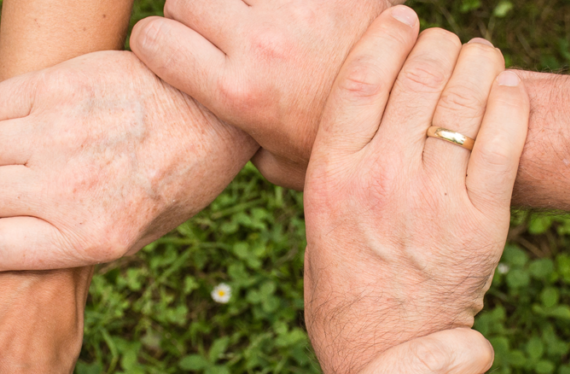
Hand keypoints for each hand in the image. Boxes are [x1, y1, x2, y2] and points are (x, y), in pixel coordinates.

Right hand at [0, 50, 256, 270]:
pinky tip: (19, 124)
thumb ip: (70, 247)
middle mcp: (69, 189)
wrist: (212, 114)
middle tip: (0, 193)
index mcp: (89, 237)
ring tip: (15, 156)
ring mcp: (60, 133)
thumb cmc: (173, 181)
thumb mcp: (135, 238)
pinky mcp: (58, 86)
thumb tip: (3, 248)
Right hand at [130, 0, 397, 187]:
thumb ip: (234, 142)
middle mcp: (262, 45)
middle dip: (192, 12)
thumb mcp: (276, 161)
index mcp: (238, 92)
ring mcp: (299, 7)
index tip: (173, 49)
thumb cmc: (339, 141)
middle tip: (218, 31)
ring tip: (255, 18)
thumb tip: (206, 135)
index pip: (153, 39)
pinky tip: (295, 13)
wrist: (417, 115)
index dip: (157, 42)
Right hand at [298, 11, 529, 373]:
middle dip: (436, 44)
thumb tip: (321, 115)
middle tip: (442, 43)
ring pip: (465, 98)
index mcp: (331, 175)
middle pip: (418, 76)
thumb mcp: (314, 219)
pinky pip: (504, 139)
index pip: (360, 77)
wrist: (386, 349)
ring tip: (477, 58)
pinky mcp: (482, 221)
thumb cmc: (343, 284)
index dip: (386, 35)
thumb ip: (321, 165)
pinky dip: (509, 101)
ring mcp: (434, 199)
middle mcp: (380, 179)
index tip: (400, 17)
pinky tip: (504, 88)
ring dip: (476, 62)